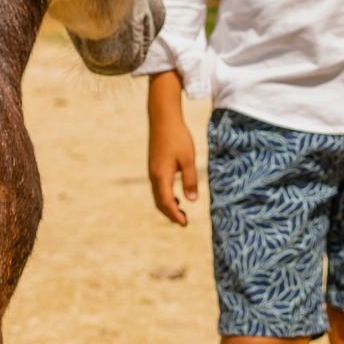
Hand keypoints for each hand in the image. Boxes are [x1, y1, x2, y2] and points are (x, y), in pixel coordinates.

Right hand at [147, 85, 198, 226]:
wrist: (163, 119)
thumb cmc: (177, 137)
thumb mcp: (188, 159)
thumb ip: (189, 180)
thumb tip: (191, 200)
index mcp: (162, 176)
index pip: (167, 202)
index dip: (175, 215)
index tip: (184, 224)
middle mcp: (154, 176)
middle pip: (160, 202)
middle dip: (170, 214)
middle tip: (184, 222)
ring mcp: (152, 171)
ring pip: (158, 195)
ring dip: (168, 206)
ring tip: (181, 212)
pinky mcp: (154, 166)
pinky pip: (158, 187)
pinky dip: (166, 196)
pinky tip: (177, 195)